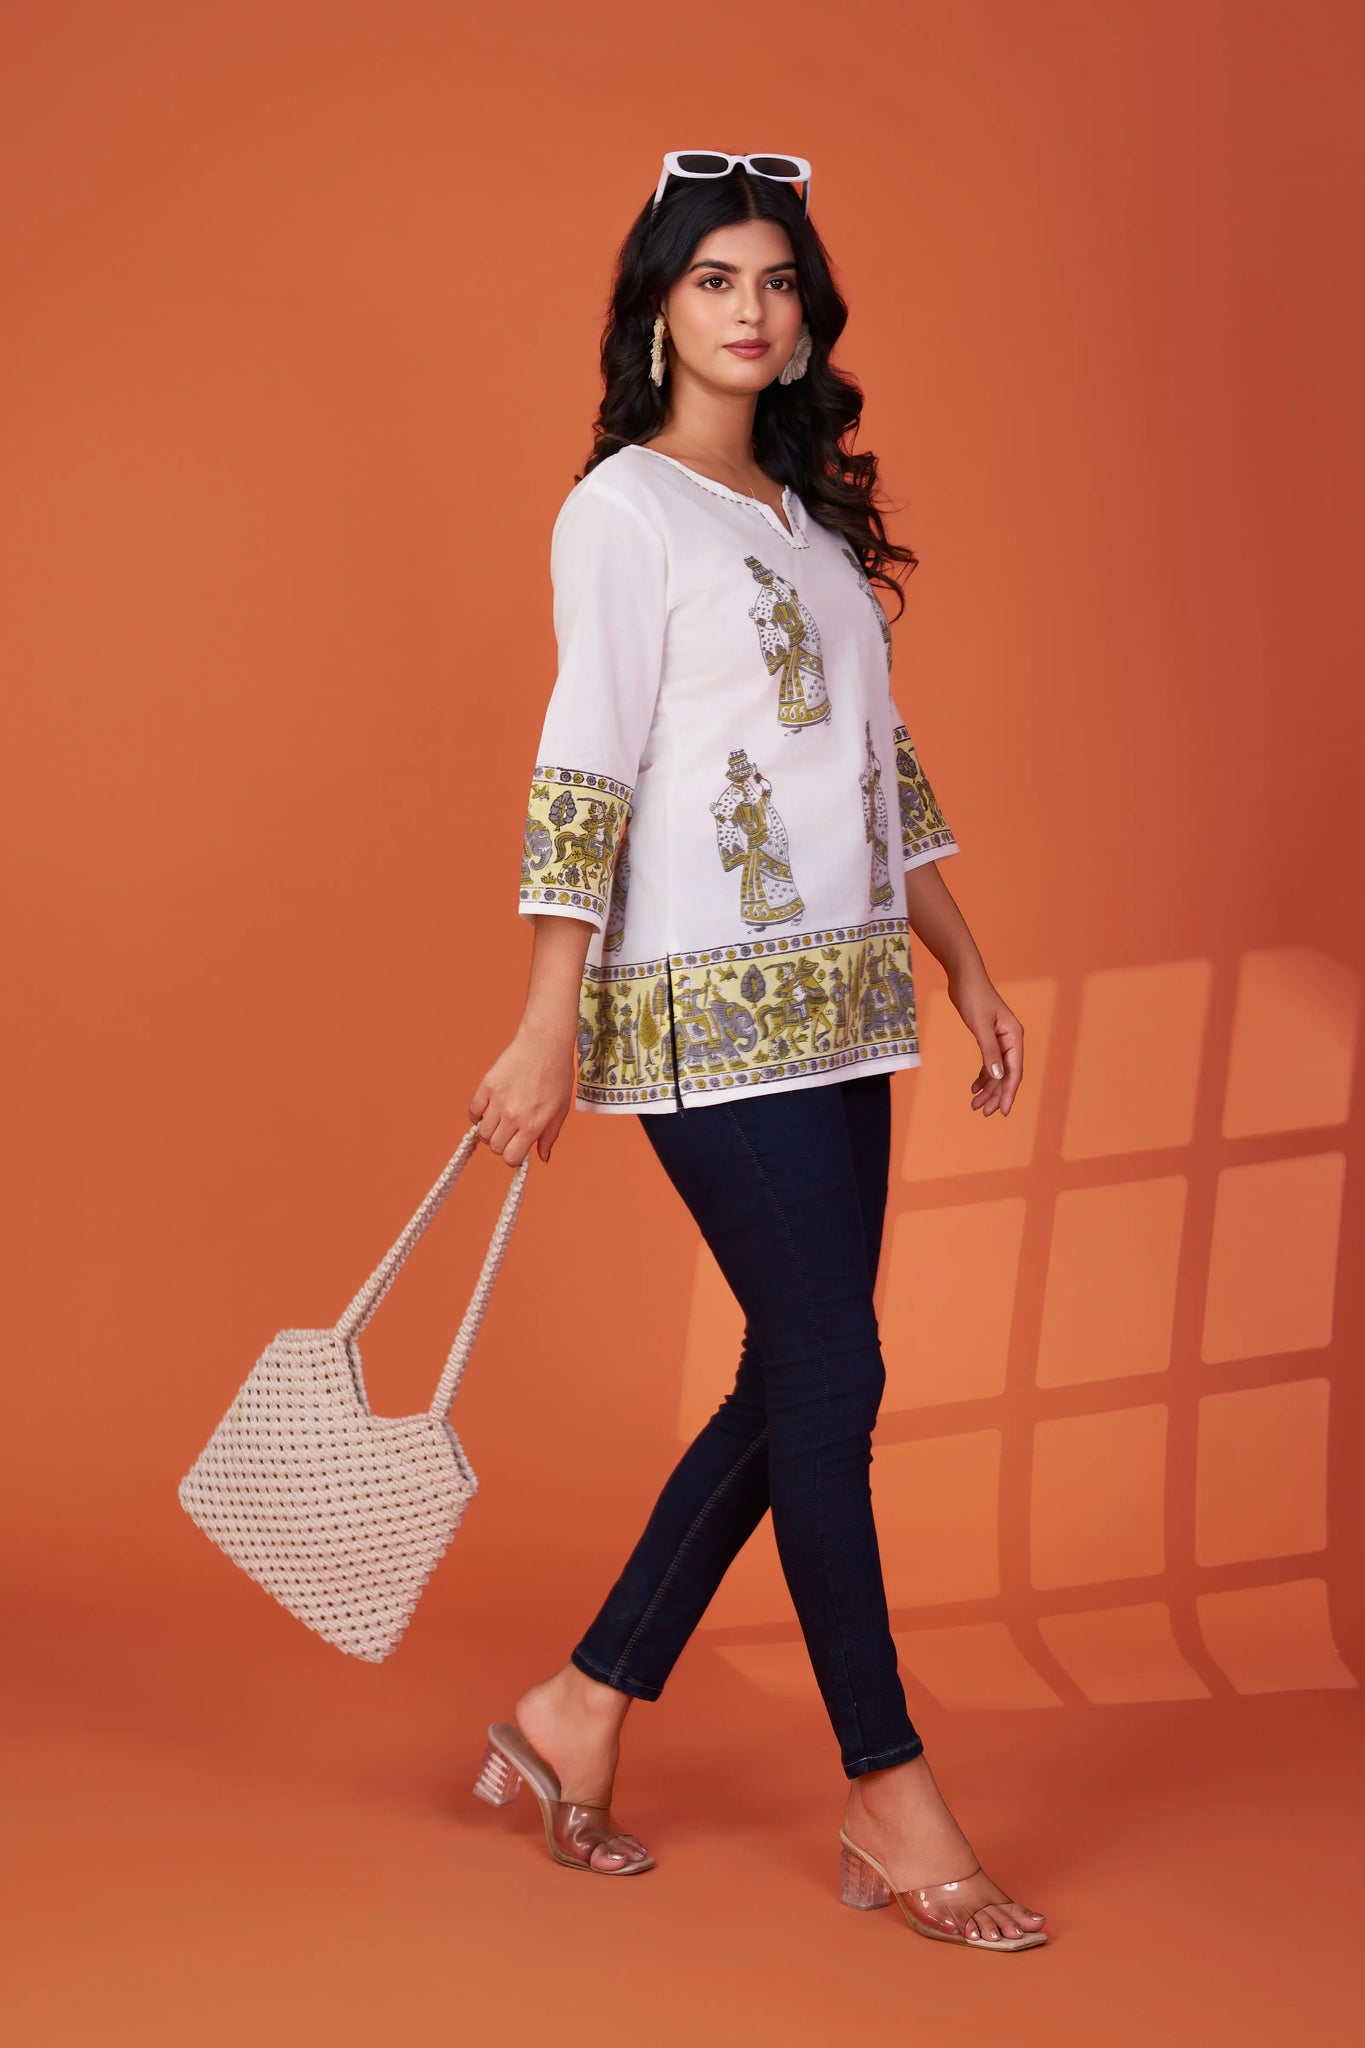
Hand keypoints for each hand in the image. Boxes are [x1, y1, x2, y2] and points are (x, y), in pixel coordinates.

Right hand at [468, 1020, 575, 1167]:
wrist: (545, 1043)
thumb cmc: (557, 1075)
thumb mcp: (560, 1109)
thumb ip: (550, 1136)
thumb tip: (542, 1157)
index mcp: (534, 1124)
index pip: (511, 1157)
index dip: (513, 1157)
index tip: (516, 1149)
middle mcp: (514, 1116)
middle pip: (495, 1147)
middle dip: (502, 1144)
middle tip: (510, 1132)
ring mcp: (498, 1100)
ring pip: (482, 1132)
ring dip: (489, 1131)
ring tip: (500, 1120)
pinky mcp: (487, 1086)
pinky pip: (473, 1111)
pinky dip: (478, 1115)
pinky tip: (488, 1109)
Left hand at [948, 969, 1022, 1117]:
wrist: (964, 976)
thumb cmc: (973, 996)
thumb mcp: (980, 1026)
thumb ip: (989, 1051)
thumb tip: (999, 1076)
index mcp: (1014, 1037)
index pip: (1014, 1071)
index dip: (1009, 1093)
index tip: (1004, 1111)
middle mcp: (1011, 1040)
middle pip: (1007, 1074)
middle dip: (997, 1095)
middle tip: (984, 1113)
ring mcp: (1000, 1039)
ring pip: (997, 1071)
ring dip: (988, 1089)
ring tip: (976, 1105)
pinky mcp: (989, 1037)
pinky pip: (989, 1062)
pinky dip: (983, 1076)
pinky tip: (974, 1088)